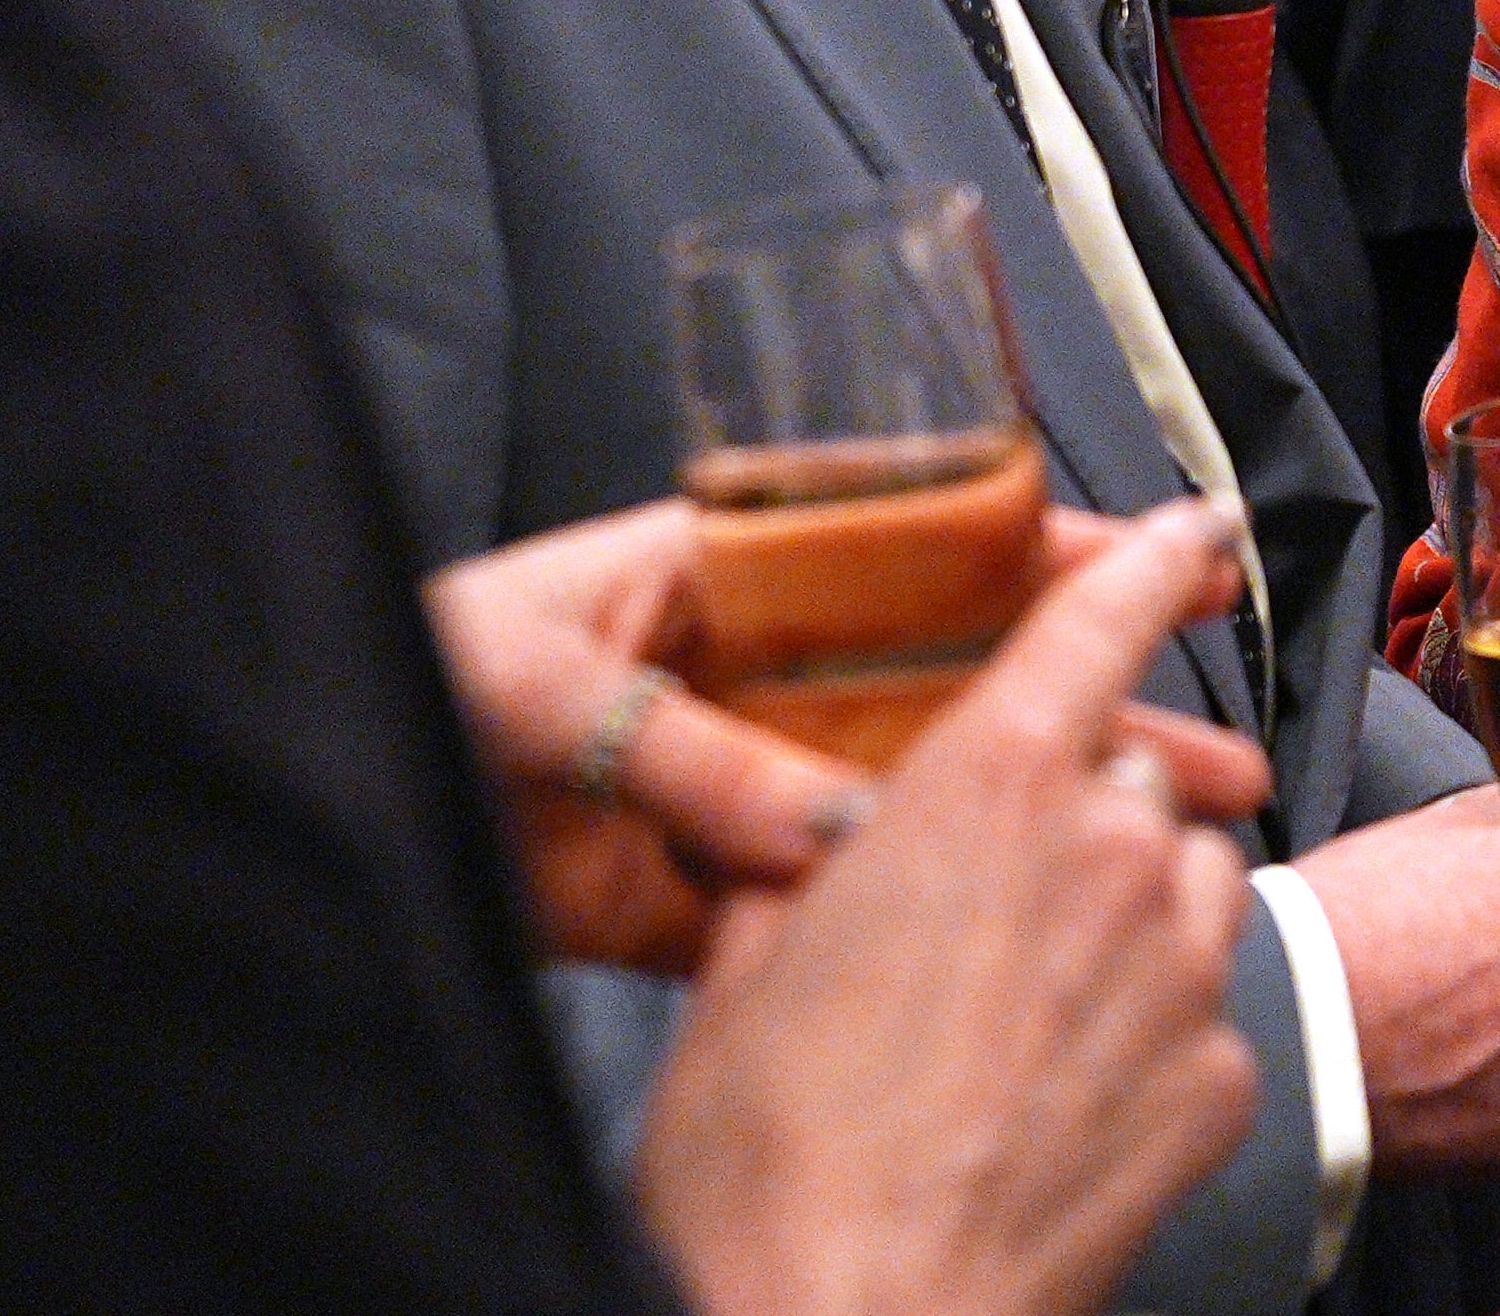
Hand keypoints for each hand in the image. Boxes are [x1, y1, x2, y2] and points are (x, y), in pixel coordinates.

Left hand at [430, 499, 1267, 974]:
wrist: (284, 781)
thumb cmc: (396, 673)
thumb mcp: (536, 686)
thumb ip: (683, 755)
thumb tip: (827, 831)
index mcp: (730, 574)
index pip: (924, 547)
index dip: (1052, 552)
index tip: (1172, 563)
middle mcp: (758, 673)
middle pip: (954, 688)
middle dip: (1090, 721)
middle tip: (1216, 758)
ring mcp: (733, 781)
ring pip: (916, 806)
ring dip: (1029, 835)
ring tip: (1159, 867)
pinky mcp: (689, 891)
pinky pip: (815, 908)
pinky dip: (895, 930)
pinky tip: (993, 953)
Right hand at [630, 501, 1271, 1315]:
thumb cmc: (768, 1154)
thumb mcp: (740, 975)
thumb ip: (803, 879)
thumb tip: (813, 861)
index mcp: (988, 785)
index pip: (1098, 623)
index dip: (1151, 562)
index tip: (1195, 531)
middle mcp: (1108, 848)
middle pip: (1130, 784)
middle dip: (1078, 820)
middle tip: (988, 917)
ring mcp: (1181, 965)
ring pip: (1186, 889)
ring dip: (1129, 919)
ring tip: (1023, 1016)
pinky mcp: (1223, 1076)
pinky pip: (1202, 1017)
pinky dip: (1150, 1043)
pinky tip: (1061, 1107)